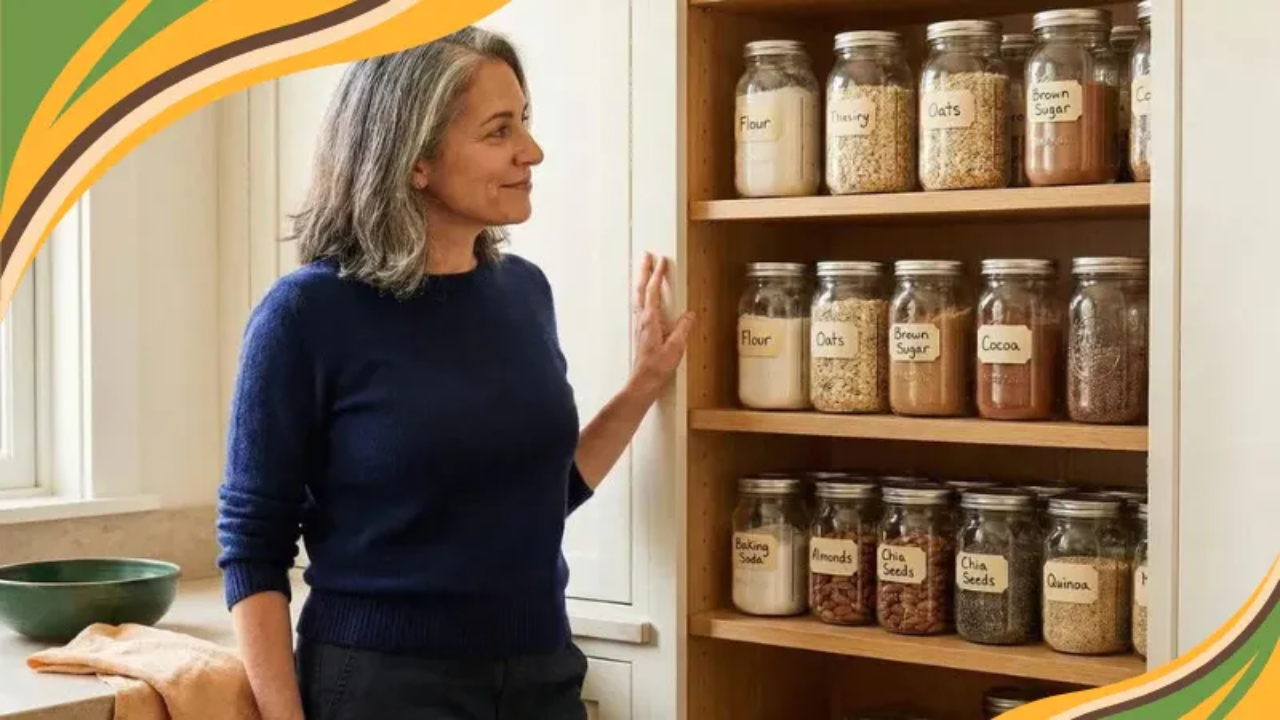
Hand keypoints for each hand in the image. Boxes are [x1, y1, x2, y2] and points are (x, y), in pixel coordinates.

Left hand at [627, 252, 693, 402]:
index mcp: (650, 320)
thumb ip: (683, 328)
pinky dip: (643, 296)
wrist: (643, 382)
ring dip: (642, 282)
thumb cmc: (657, 367)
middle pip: (641, 290)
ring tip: (645, 272)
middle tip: (647, 257)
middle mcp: (642, 320)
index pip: (653, 291)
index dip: (657, 275)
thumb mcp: (675, 347)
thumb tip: (689, 314)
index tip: (661, 260)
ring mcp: (640, 325)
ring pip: (639, 297)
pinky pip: (641, 307)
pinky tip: (646, 299)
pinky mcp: (641, 332)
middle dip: (645, 272)